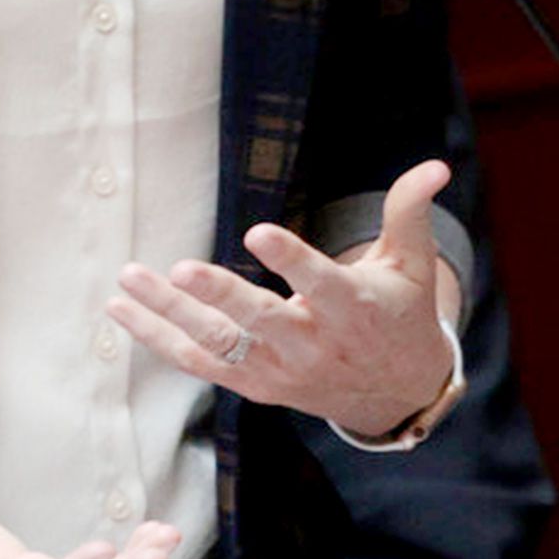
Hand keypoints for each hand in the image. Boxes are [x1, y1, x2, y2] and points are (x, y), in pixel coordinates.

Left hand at [110, 157, 459, 442]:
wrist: (394, 392)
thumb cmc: (399, 313)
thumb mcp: (412, 264)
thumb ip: (410, 211)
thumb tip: (435, 166)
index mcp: (354, 309)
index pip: (321, 283)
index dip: (291, 260)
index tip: (258, 232)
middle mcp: (313, 344)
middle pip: (260, 321)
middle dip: (220, 296)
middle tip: (181, 268)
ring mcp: (279, 370)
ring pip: (218, 343)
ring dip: (169, 314)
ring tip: (129, 278)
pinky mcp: (254, 384)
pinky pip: (199, 363)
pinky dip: (159, 339)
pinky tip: (123, 310)